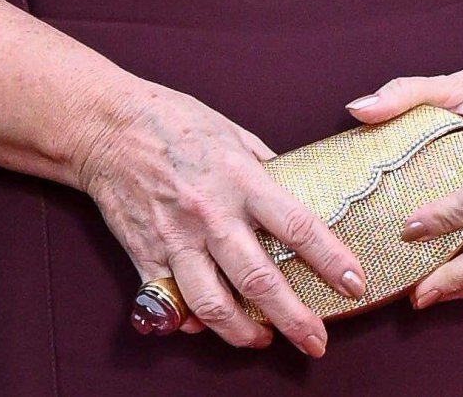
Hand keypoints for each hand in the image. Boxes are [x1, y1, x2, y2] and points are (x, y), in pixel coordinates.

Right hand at [71, 74, 367, 356]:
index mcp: (240, 178)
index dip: (329, 259)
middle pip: (259, 280)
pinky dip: (192, 322)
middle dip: (295, 318)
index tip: (354, 282)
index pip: (296, 225)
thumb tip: (295, 193)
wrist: (108, 126)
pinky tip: (208, 326)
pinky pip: (174, 304)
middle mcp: (211, 213)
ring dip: (245, 333)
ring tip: (264, 340)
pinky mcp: (145, 255)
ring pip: (214, 305)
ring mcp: (176, 239)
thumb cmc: (173, 121)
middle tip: (317, 341)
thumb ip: (263, 167)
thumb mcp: (231, 133)